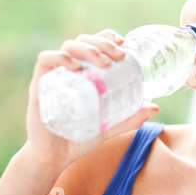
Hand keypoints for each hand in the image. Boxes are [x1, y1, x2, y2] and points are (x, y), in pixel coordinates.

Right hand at [25, 29, 159, 167]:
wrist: (55, 157)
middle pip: (83, 41)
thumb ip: (131, 117)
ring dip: (88, 48)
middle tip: (119, 56)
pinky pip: (45, 61)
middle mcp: (69, 70)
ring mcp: (54, 76)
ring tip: (104, 62)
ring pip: (68, 46)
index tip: (123, 43)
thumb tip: (156, 107)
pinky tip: (76, 66)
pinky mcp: (40, 85)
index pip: (93, 43)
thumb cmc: (81, 137)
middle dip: (103, 43)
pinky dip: (60, 57)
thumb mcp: (111, 126)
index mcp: (84, 73)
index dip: (107, 37)